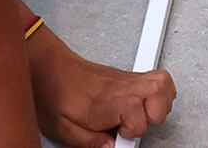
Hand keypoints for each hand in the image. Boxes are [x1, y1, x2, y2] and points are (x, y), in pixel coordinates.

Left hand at [26, 19, 173, 147]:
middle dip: (155, 116)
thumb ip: (91, 142)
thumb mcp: (64, 128)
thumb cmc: (51, 93)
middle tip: (133, 127)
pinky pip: (156, 79)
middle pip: (159, 91)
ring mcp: (125, 79)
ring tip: (142, 117)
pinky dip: (157, 94)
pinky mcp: (126, 77)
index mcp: (105, 100)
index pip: (137, 115)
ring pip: (162, 83)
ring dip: (160, 104)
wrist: (44, 66)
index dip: (131, 133)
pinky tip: (142, 106)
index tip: (119, 138)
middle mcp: (120, 86)